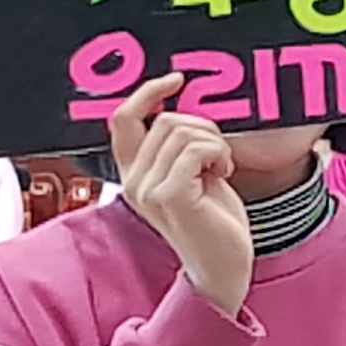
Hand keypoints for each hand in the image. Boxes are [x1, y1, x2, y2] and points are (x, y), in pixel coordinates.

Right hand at [107, 76, 252, 315]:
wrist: (223, 266)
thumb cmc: (212, 220)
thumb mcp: (190, 174)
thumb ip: (178, 146)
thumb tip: (182, 106)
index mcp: (134, 174)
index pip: (123, 119)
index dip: (147, 92)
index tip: (176, 80)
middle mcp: (133, 181)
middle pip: (165, 120)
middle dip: (202, 127)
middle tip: (217, 155)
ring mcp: (148, 189)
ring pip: (183, 131)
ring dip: (214, 143)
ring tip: (219, 168)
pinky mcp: (169, 195)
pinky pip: (196, 148)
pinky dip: (219, 154)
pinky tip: (223, 174)